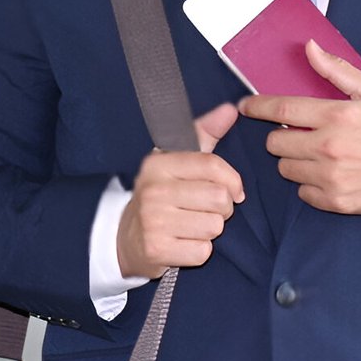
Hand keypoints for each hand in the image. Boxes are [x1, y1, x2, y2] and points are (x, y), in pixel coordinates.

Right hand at [116, 103, 243, 278]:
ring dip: (210, 231)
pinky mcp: (156, 249)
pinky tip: (183, 243)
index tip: (234, 191)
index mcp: (158, 163)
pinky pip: (202, 251)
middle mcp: (153, 190)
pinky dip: (199, 251)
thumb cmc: (162, 195)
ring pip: (214, 226)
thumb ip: (204, 133)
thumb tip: (231, 109)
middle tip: (206, 211)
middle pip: (219, 198)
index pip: (213, 166)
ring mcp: (153, 221)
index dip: (233, 180)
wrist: (127, 238)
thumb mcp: (177, 160)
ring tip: (192, 227)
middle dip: (222, 209)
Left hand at [238, 41, 360, 214]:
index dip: (256, 107)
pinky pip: (302, 193)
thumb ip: (336, 70)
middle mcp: (328, 147)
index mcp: (336, 116)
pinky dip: (309, 185)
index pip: (280, 110)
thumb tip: (309, 47)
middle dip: (281, 137)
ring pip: (285, 169)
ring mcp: (331, 177)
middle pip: (275, 143)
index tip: (246, 106)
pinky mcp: (337, 202)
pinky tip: (327, 175)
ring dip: (294, 161)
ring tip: (316, 156)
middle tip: (298, 135)